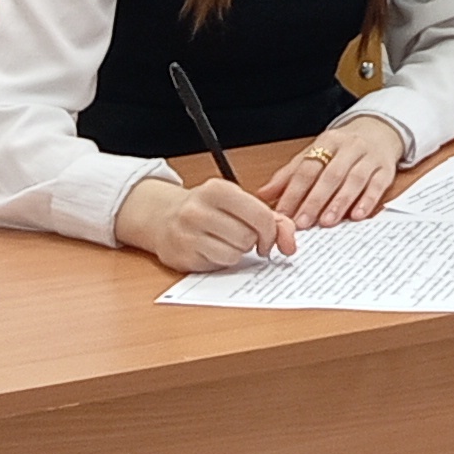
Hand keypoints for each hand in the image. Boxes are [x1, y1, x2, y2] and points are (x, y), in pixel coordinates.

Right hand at [116, 173, 295, 273]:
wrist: (162, 217)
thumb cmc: (207, 209)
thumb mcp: (238, 202)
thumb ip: (271, 218)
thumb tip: (290, 242)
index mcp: (218, 189)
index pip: (260, 215)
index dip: (272, 232)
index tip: (271, 237)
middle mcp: (199, 209)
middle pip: (248, 237)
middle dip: (253, 241)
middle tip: (245, 237)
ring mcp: (188, 233)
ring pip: (234, 253)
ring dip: (237, 252)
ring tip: (226, 241)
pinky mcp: (183, 255)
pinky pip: (218, 265)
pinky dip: (222, 261)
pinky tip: (213, 250)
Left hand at [266, 118, 406, 228]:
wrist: (381, 131)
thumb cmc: (343, 148)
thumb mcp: (316, 153)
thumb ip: (290, 174)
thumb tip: (263, 194)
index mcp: (328, 141)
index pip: (308, 167)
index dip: (295, 191)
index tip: (284, 213)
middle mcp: (350, 147)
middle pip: (331, 174)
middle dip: (315, 200)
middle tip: (303, 222)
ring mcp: (370, 157)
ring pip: (355, 179)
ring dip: (340, 201)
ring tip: (327, 221)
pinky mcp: (386, 169)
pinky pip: (378, 185)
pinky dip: (368, 200)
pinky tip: (358, 215)